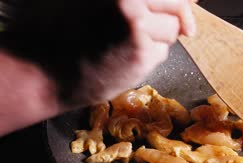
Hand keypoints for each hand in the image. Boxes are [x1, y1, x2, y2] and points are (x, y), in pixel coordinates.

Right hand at [74, 0, 196, 105]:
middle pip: (179, 4)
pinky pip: (162, 53)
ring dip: (160, 38)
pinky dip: (151, 57)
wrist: (43, 69)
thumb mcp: (92, 0)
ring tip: (130, 42)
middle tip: (182, 25)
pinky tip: (126, 58)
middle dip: (179, 15)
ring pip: (173, 30)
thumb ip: (134, 0)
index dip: (183, 2)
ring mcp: (135, 24)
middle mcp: (127, 0)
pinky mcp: (140, 54)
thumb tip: (187, 0)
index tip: (192, 3)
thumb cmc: (63, 31)